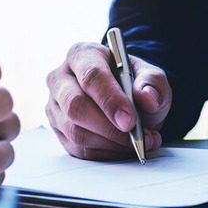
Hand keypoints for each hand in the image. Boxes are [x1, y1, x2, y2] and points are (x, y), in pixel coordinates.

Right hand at [45, 42, 171, 160]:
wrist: (126, 101)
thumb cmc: (134, 84)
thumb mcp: (150, 77)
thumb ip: (152, 83)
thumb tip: (148, 98)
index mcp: (82, 55)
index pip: (91, 75)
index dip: (110, 100)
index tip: (130, 120)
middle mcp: (61, 78)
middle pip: (76, 106)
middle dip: (109, 127)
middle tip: (137, 137)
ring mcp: (55, 106)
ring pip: (75, 131)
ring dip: (111, 143)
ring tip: (138, 142)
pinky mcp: (58, 130)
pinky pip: (78, 149)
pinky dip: (105, 153)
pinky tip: (123, 147)